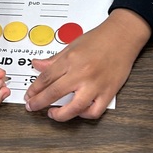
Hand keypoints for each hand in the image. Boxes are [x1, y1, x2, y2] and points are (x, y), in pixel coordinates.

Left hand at [23, 9, 151, 121]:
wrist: (122, 36)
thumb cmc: (99, 38)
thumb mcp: (72, 44)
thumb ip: (54, 59)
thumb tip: (37, 64)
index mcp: (71, 59)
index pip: (46, 78)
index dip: (34, 89)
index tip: (29, 95)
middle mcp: (82, 73)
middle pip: (54, 93)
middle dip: (39, 102)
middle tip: (32, 106)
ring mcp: (95, 85)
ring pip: (74, 108)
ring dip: (60, 115)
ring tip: (52, 114)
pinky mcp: (108, 92)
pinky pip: (94, 111)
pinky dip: (84, 115)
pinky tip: (77, 112)